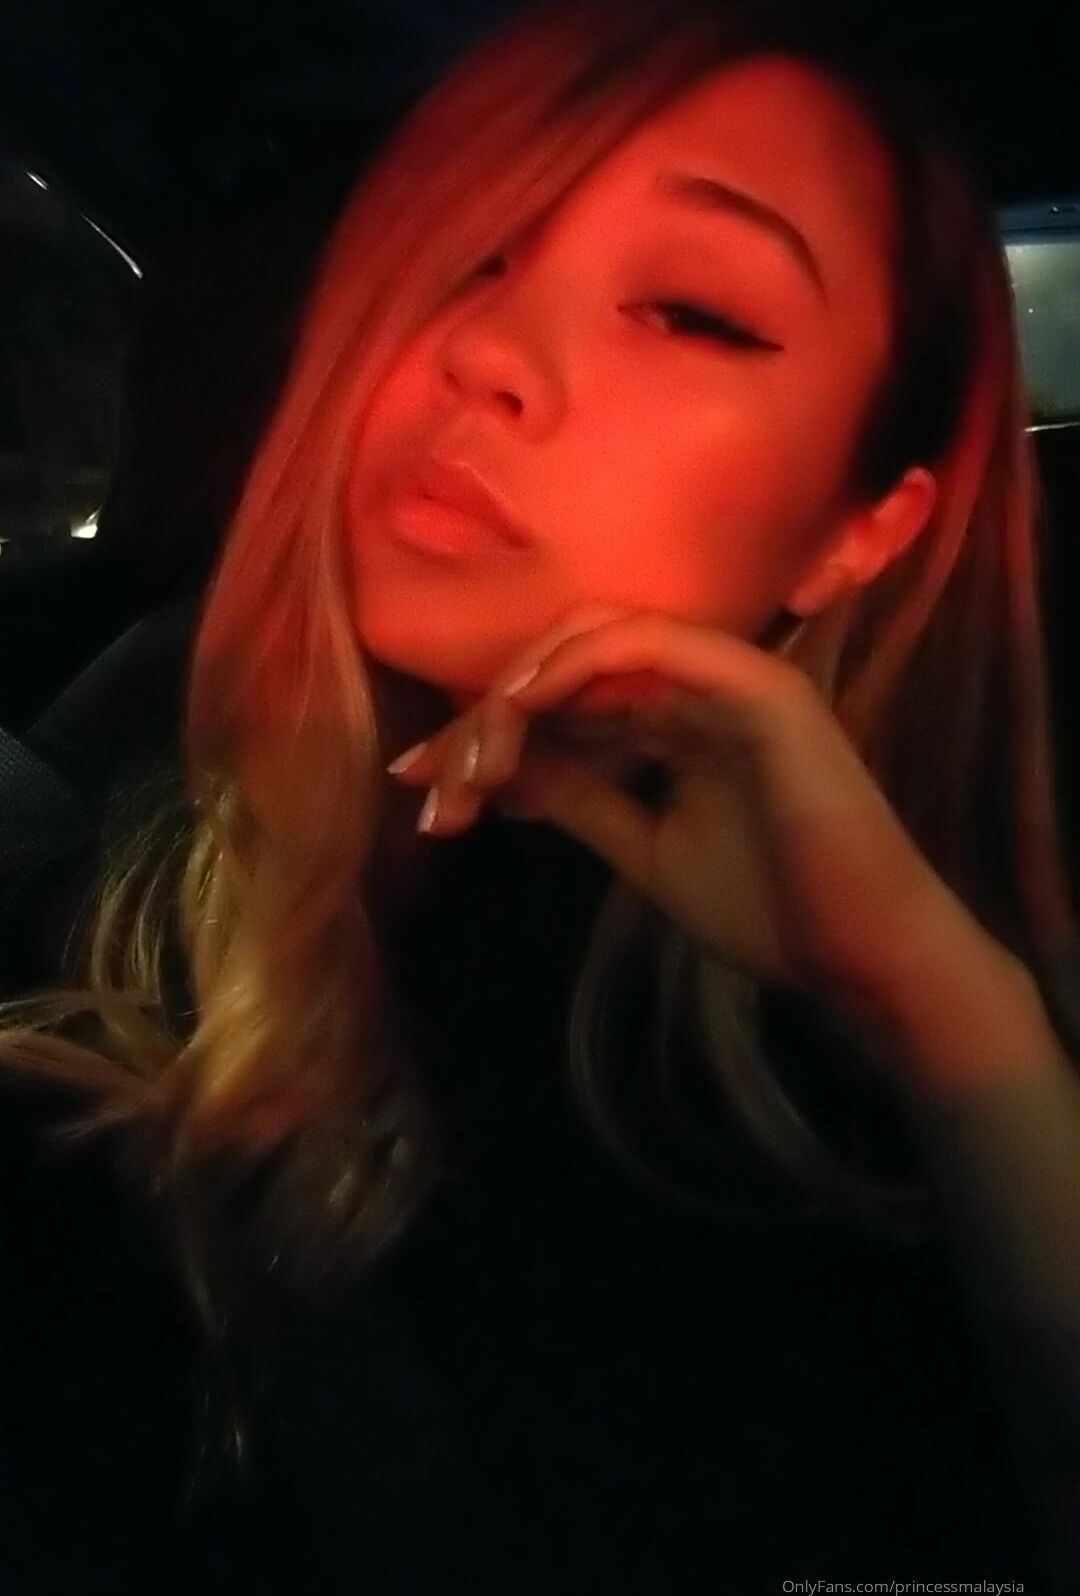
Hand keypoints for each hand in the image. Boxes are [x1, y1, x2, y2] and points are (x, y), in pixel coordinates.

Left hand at [386, 607, 986, 1012]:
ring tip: (466, 766)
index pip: (563, 699)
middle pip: (563, 665)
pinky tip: (521, 711)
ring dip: (516, 698)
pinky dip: (576, 667)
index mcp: (678, 718)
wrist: (861, 960)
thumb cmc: (770, 910)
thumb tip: (500, 770)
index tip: (419, 784)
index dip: (484, 731)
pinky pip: (649, 646)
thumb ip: (578, 797)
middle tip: (427, 784)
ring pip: (593, 645)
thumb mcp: (643, 848)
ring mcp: (731, 677)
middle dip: (485, 719)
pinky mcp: (758, 687)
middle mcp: (700, 684)